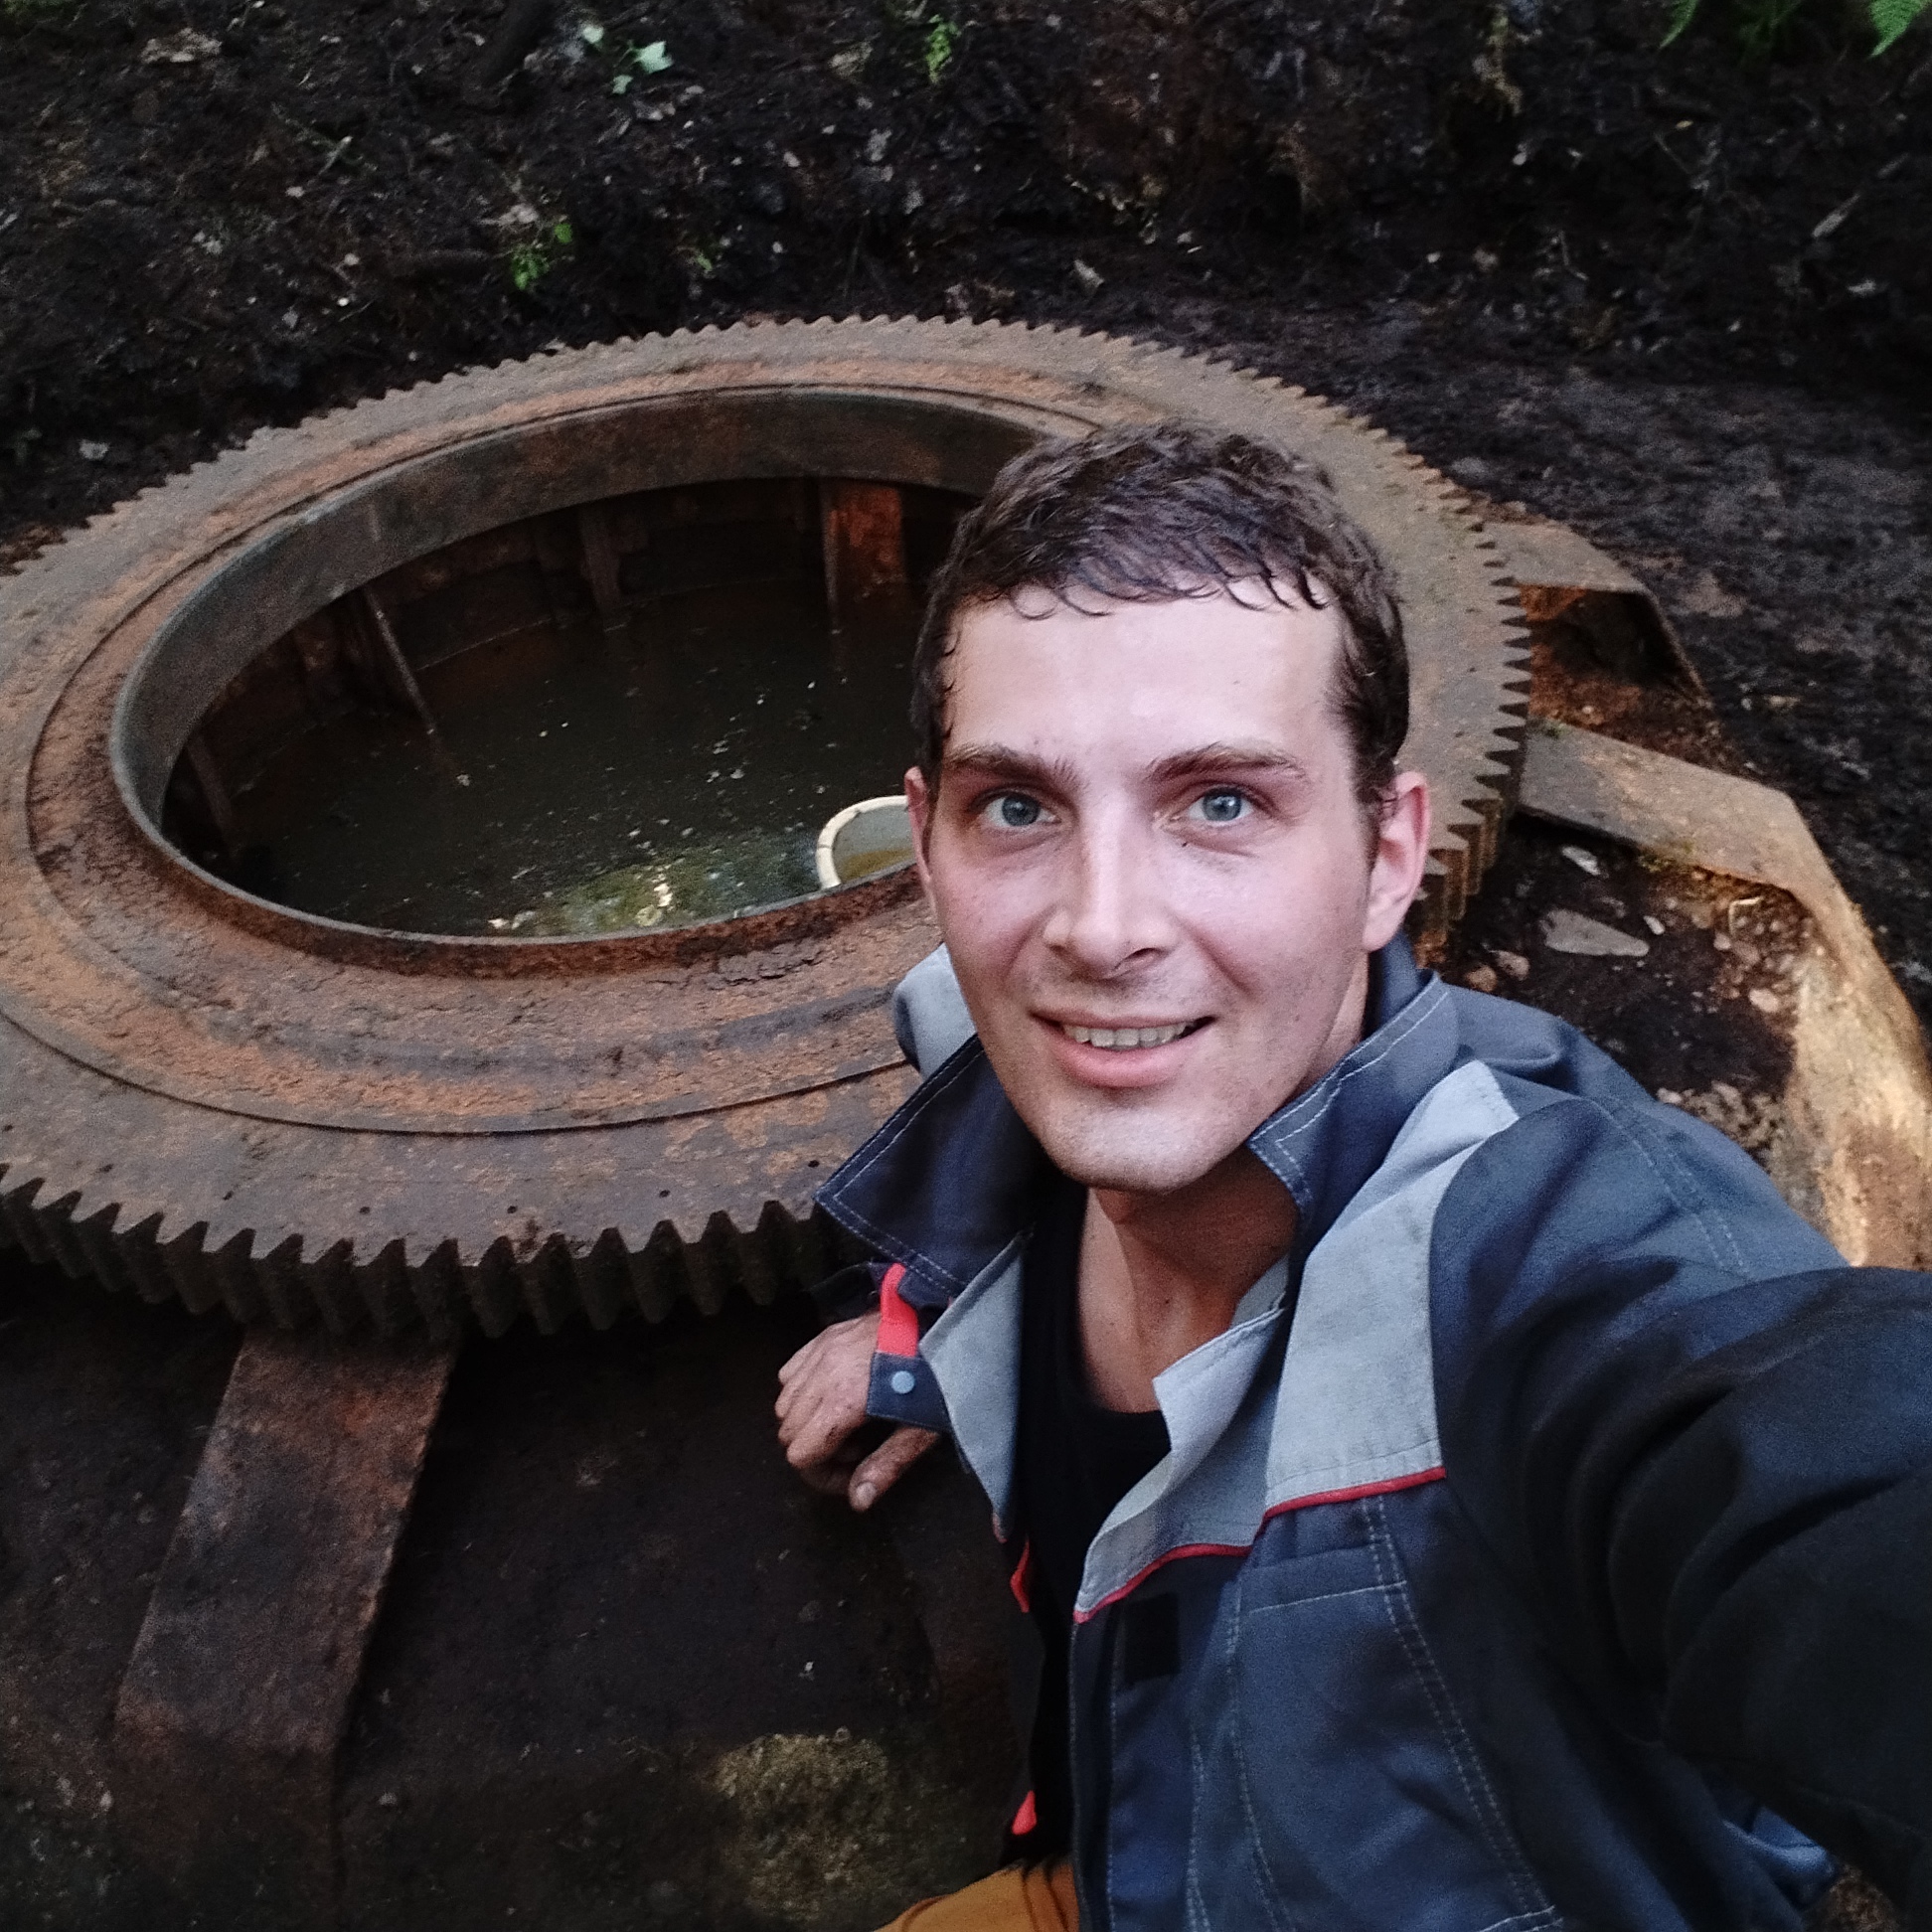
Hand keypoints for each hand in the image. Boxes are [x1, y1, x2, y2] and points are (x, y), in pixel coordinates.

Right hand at [776, 1310, 937, 1510]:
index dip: (822, 1473)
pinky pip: (790, 1374)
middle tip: (854, 1447)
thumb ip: (886, 1465)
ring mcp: (819, 1352)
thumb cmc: (934, 1374)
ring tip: (846, 1420)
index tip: (852, 1469)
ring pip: (784, 1403)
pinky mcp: (823, 1337)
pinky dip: (802, 1391)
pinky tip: (833, 1395)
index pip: (799, 1453)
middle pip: (788, 1432)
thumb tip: (859, 1500)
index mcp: (843, 1400)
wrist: (938, 1320)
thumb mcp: (920, 1428)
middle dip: (815, 1450)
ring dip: (807, 1422)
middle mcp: (822, 1374)